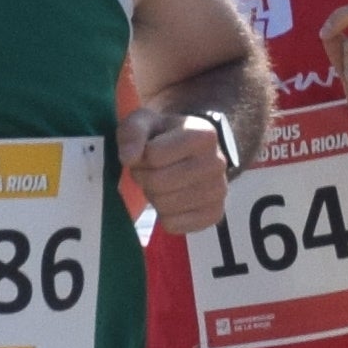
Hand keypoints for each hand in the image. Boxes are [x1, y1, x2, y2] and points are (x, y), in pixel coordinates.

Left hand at [124, 102, 243, 234]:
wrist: (193, 152)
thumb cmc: (164, 136)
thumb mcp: (144, 122)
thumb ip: (132, 133)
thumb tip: (128, 157)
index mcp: (203, 134)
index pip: (153, 155)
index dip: (139, 157)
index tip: (145, 154)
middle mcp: (217, 163)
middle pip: (157, 182)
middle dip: (144, 178)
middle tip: (149, 171)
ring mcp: (219, 191)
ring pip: (164, 206)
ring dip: (153, 197)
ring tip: (161, 184)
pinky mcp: (215, 214)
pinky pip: (174, 225)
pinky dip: (164, 216)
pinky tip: (172, 200)